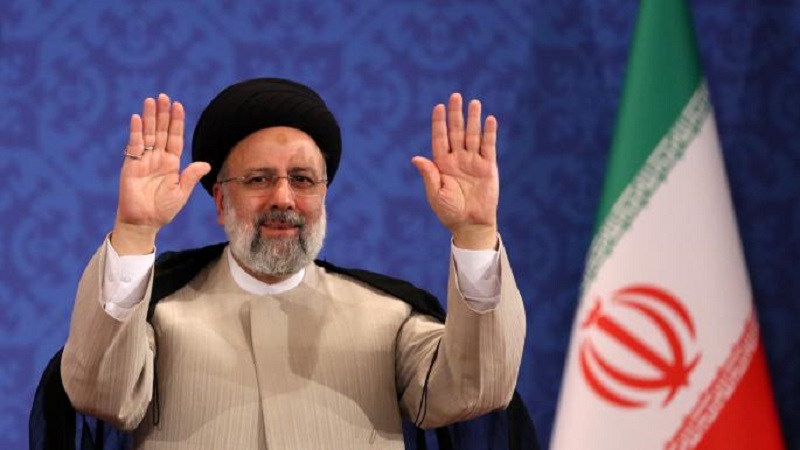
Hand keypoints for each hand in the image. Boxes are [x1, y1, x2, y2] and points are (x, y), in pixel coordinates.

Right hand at [111, 94, 209, 254]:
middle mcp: (158, 158)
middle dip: (163, 114)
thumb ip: (191, 176)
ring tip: (151, 101)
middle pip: (161, 131)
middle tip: (164, 96)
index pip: (175, 138)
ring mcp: (144, 160)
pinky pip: (134, 146)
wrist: (144, 222)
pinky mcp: (131, 165)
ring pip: (148, 134)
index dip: (176, 122)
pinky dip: (136, 132)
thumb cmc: (163, 210)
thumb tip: (206, 164)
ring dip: (149, 118)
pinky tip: (138, 118)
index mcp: (172, 163)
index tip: (179, 105)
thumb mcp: (181, 193)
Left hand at [412, 93, 498, 249]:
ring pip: (473, 135)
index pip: (440, 138)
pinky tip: (490, 119)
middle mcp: (458, 159)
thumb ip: (429, 175)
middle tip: (455, 96)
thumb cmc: (449, 212)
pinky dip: (489, 133)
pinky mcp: (488, 167)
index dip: (439, 123)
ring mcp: (473, 161)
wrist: (470, 225)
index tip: (438, 107)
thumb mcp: (436, 194)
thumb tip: (416, 158)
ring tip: (474, 103)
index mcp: (442, 164)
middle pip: (457, 132)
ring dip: (474, 119)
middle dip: (456, 114)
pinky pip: (489, 147)